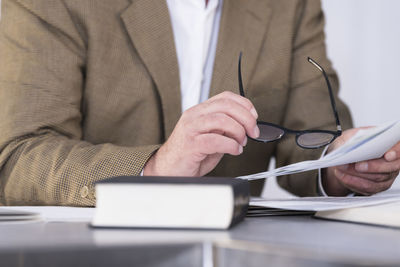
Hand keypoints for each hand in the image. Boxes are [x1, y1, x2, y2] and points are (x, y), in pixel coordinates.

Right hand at [143, 91, 259, 176]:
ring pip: (222, 120)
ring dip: (238, 132)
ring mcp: (191, 128)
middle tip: (253, 132)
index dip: (244, 104)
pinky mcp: (190, 144)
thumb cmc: (189, 155)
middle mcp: (194, 115)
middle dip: (246, 118)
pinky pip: (215, 140)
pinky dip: (231, 145)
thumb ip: (226, 130)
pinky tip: (235, 150)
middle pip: (226, 106)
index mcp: (200, 111)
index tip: (254, 117)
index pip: (225, 97)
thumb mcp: (211, 137)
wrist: (168, 169)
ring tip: (241, 143)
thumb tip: (246, 127)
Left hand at [323, 128, 399, 195]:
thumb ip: (355, 137)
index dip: (396, 152)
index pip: (399, 149)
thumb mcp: (352, 134)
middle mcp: (393, 162)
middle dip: (372, 167)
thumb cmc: (353, 142)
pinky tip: (342, 176)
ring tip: (342, 168)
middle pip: (389, 167)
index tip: (387, 155)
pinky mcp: (377, 186)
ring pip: (376, 179)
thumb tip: (351, 144)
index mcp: (391, 145)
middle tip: (357, 165)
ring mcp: (387, 175)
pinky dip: (353, 182)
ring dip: (357, 175)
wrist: (345, 154)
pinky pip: (368, 188)